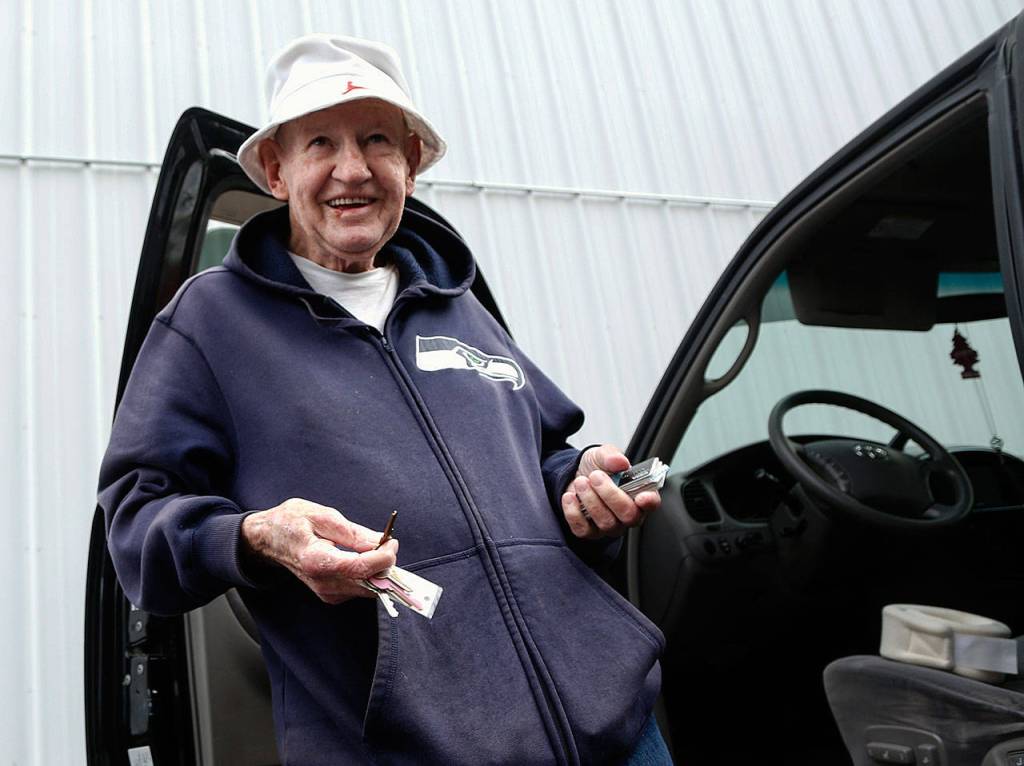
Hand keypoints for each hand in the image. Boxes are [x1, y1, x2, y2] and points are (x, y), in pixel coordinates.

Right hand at [241, 498, 398, 603]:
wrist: (268, 540)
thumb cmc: (291, 523)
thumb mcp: (322, 516)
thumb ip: (353, 532)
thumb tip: (380, 542)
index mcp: (317, 561)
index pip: (361, 568)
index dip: (384, 556)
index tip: (391, 541)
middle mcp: (322, 583)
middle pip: (369, 583)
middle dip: (385, 563)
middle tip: (386, 542)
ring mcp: (326, 592)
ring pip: (368, 589)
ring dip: (379, 569)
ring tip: (374, 547)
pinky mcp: (331, 595)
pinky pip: (360, 589)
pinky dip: (369, 574)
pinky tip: (363, 558)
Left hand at [560, 445, 661, 538]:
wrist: (574, 476)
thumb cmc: (595, 468)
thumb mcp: (602, 455)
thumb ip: (611, 456)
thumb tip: (619, 461)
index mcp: (638, 494)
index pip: (651, 503)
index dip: (649, 501)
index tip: (642, 496)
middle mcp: (627, 514)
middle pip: (628, 515)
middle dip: (610, 494)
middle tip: (596, 476)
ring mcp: (609, 525)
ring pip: (606, 522)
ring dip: (590, 499)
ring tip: (581, 481)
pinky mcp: (589, 532)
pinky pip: (583, 530)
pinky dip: (573, 512)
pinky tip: (570, 496)